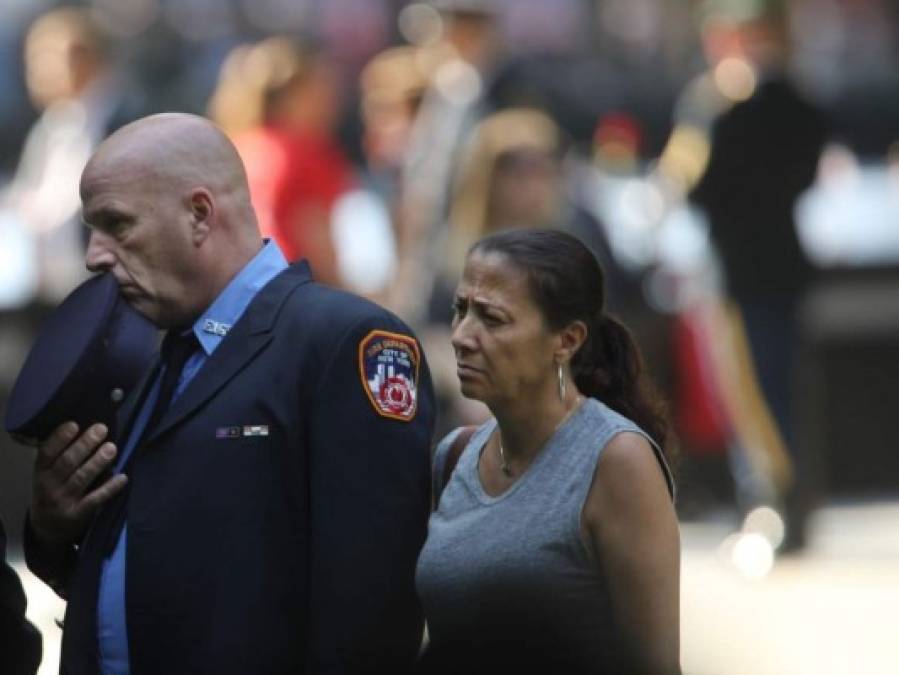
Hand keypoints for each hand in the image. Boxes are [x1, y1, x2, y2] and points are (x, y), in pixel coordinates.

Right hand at [29, 422, 127, 547]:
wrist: (47, 529)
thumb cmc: (51, 491)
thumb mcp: (46, 475)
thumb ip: (58, 456)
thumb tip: (84, 428)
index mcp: (40, 472)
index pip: (46, 453)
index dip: (59, 438)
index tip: (74, 424)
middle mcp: (48, 486)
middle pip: (67, 463)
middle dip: (85, 445)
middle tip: (101, 429)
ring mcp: (63, 501)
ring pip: (81, 479)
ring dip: (97, 462)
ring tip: (111, 448)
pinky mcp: (78, 514)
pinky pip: (95, 499)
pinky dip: (109, 488)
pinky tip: (123, 477)